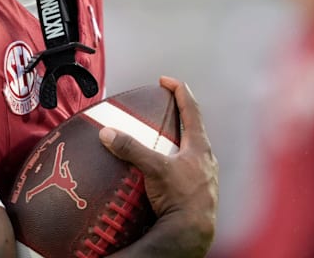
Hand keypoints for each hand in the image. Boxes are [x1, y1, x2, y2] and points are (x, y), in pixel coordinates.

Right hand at [99, 76, 217, 256]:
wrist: (191, 233)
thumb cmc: (183, 199)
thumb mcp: (155, 169)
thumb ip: (131, 149)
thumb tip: (108, 134)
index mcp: (200, 147)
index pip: (191, 109)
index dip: (179, 91)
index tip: (166, 80)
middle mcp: (205, 160)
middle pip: (192, 130)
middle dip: (175, 118)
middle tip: (160, 111)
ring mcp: (202, 178)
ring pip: (188, 153)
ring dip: (174, 145)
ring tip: (156, 144)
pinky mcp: (195, 194)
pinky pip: (182, 173)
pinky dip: (170, 168)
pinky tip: (157, 175)